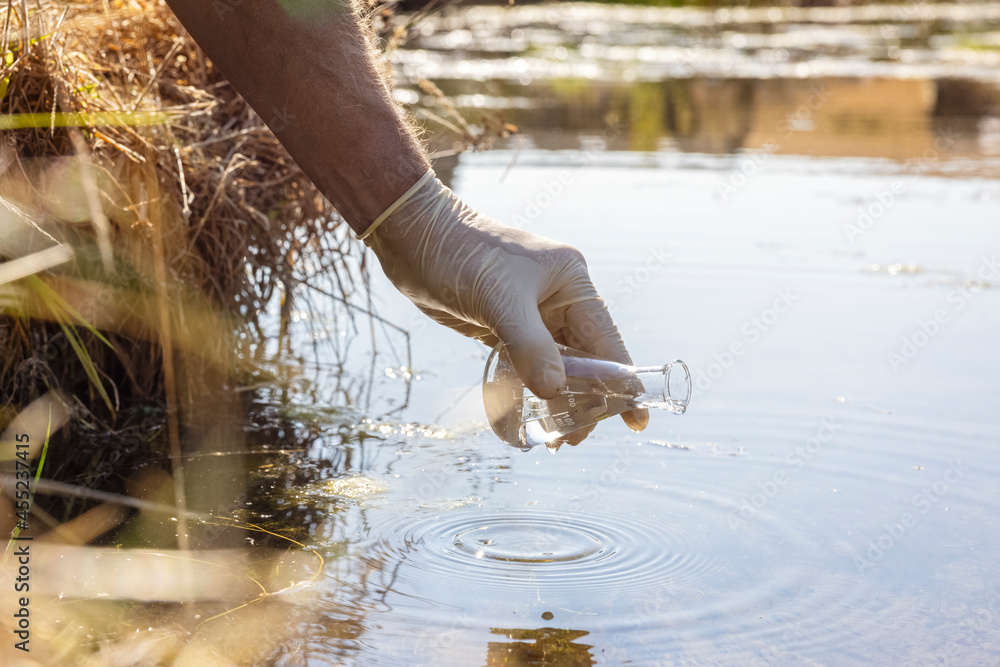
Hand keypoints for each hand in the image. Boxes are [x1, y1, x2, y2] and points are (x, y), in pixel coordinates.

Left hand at [362, 171, 648, 444]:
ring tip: (553, 439)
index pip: (606, 340)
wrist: (412, 237)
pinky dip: (532, 390)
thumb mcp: (498, 300)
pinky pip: (528, 365)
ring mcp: (532, 314)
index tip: (635, 420)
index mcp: (571, 283)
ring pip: (557, 366)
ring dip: (557, 401)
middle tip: (571, 439)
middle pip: (585, 360)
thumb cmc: (460, 255)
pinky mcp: (505, 327)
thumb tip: (555, 392)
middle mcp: (558, 299)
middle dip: (584, 400)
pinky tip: (530, 415)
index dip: (622, 382)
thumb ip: (530, 346)